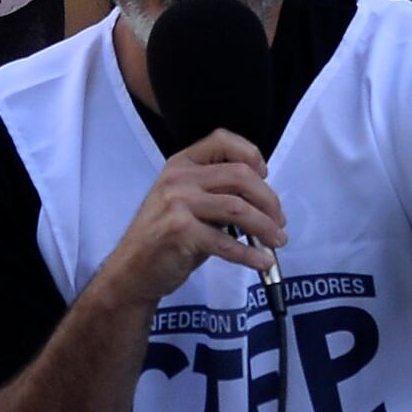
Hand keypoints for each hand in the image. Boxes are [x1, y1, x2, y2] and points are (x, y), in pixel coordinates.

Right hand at [101, 133, 287, 304]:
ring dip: (265, 227)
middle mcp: (178, 178)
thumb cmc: (165, 238)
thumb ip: (216, 192)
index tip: (265, 176)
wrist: (133, 270)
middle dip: (268, 199)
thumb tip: (263, 199)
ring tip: (277, 241)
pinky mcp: (180, 232)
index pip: (222, 141)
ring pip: (238, 208)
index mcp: (181, 164)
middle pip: (240, 175)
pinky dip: (250, 255)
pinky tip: (262, 261)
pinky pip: (226, 242)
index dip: (251, 154)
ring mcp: (177, 203)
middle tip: (279, 221)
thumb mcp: (186, 203)